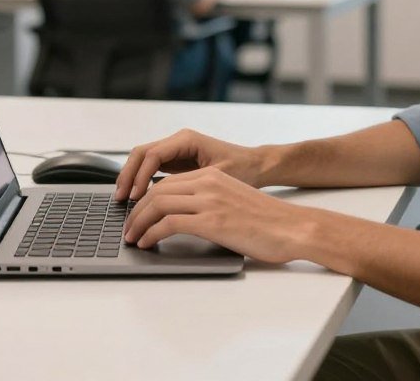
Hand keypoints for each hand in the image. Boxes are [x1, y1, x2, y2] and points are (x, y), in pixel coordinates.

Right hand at [115, 128, 267, 199]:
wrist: (256, 165)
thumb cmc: (243, 170)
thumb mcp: (218, 177)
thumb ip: (191, 184)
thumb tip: (165, 199)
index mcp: (187, 139)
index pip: (153, 154)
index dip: (140, 176)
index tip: (135, 197)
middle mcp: (178, 141)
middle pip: (141, 153)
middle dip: (128, 175)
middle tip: (121, 199)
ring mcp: (175, 149)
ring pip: (142, 159)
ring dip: (131, 177)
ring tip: (123, 199)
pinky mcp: (176, 160)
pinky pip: (150, 167)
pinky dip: (140, 180)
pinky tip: (136, 197)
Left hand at [122, 166, 311, 263]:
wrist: (293, 228)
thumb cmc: (267, 222)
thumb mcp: (233, 201)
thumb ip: (208, 202)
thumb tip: (181, 218)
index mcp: (213, 176)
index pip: (167, 181)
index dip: (146, 198)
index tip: (136, 214)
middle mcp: (209, 183)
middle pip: (157, 190)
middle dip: (136, 210)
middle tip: (127, 228)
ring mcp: (210, 200)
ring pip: (158, 203)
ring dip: (139, 222)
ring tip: (132, 238)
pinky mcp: (213, 220)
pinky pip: (170, 222)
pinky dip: (152, 233)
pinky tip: (148, 243)